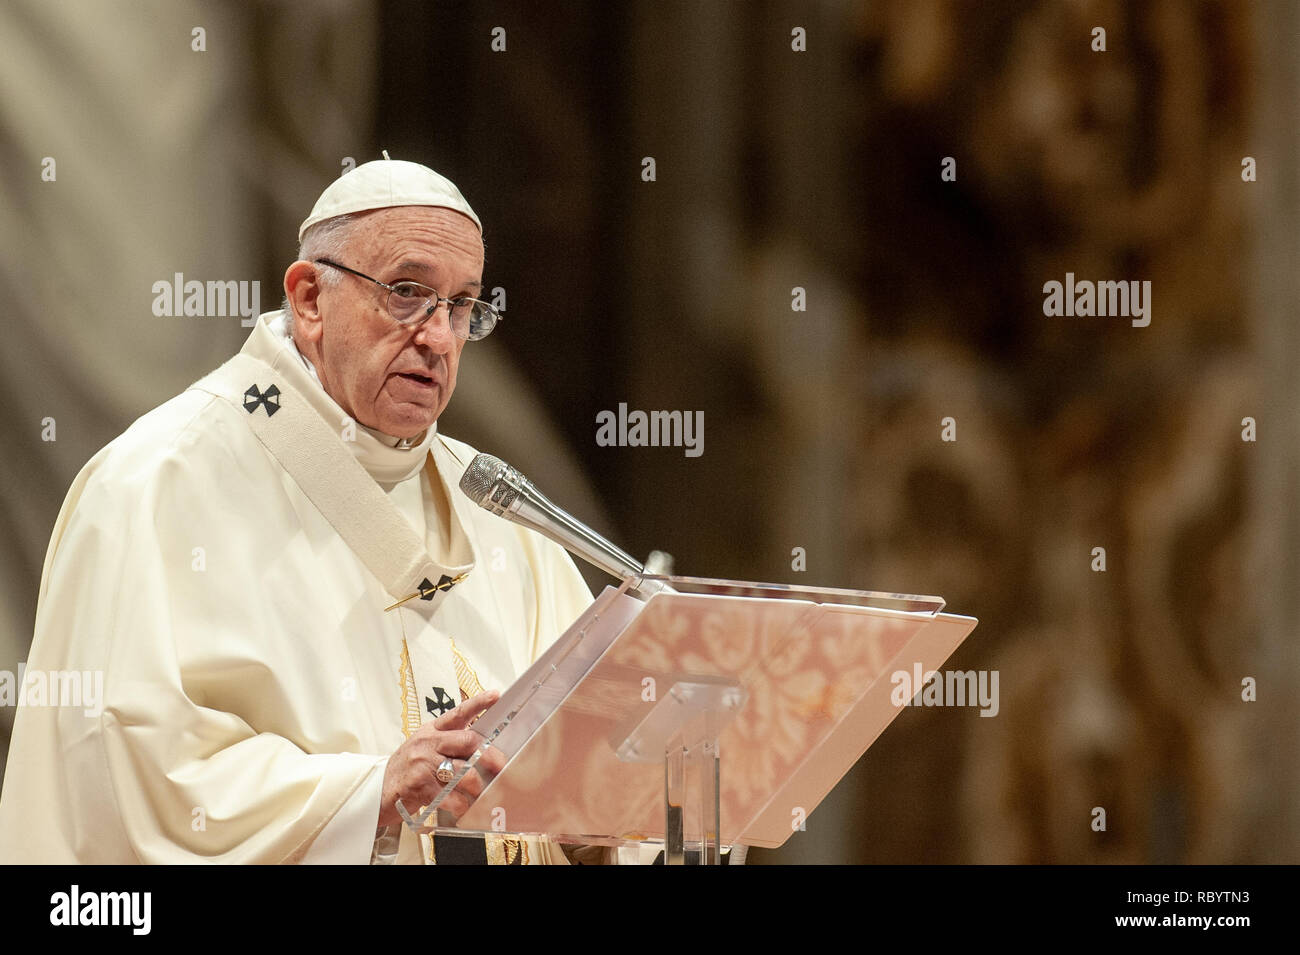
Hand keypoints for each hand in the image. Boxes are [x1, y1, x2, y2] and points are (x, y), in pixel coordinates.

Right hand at [378, 690, 506, 827]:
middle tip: (500, 766)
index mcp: (433, 730)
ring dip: (476, 786)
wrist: (378, 789)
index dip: (478, 703)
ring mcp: (423, 763)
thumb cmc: (408, 768)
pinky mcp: (419, 786)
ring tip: (479, 793)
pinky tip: (462, 807)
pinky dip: (460, 805)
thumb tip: (484, 748)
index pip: (458, 712)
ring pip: (463, 772)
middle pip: (468, 741)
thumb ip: (450, 743)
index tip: (495, 695)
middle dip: (490, 756)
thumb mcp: (426, 747)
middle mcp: (428, 743)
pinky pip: (450, 796)